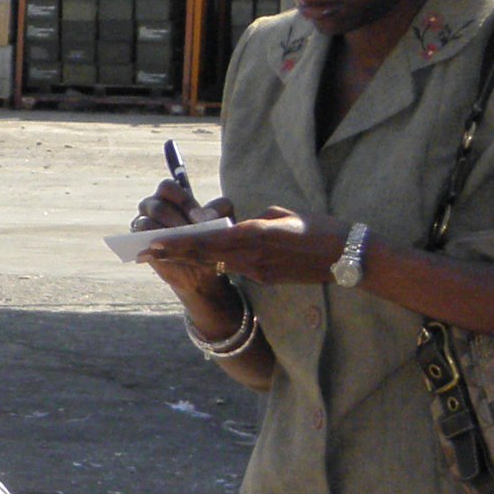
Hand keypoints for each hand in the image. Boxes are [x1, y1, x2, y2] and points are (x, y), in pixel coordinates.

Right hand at [130, 177, 238, 299]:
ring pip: (145, 223)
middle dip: (175, 222)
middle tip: (191, 235)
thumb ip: (218, 209)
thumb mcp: (222, 219)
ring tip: (182, 245)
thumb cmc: (210, 237)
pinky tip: (171, 252)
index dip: (182, 201)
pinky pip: (140, 240)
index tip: (201, 220)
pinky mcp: (139, 242)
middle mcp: (153, 206)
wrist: (201, 267)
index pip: (167, 188)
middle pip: (156, 207)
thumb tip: (208, 216)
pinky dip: (155, 245)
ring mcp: (143, 224)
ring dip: (165, 235)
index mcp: (171, 196)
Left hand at [168, 207, 352, 286]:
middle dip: (174, 253)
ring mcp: (259, 270)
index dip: (179, 242)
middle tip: (143, 250)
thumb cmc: (323, 228)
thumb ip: (257, 219)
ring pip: (216, 263)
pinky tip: (198, 260)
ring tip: (162, 255)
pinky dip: (214, 263)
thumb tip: (241, 223)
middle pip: (205, 255)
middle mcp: (253, 256)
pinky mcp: (266, 278)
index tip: (154, 242)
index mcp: (257, 235)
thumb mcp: (286, 215)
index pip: (209, 239)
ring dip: (190, 259)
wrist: (350, 258)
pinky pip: (235, 268)